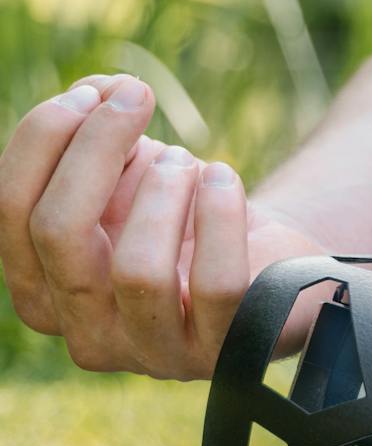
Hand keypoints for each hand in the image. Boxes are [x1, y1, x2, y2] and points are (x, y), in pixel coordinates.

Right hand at [0, 74, 324, 378]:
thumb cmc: (184, 215)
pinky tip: (224, 180)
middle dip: (96, 148)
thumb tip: (94, 92)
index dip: (43, 139)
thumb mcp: (127, 171)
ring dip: (163, 191)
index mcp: (41, 293)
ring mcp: (156, 353)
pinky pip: (216, 284)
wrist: (272, 263)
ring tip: (189, 161)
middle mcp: (86, 336)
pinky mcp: (224, 351)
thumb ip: (91, 128)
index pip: (10, 211)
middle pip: (59, 233)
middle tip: (137, 98)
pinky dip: (220, 215)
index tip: (93, 93)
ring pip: (136, 270)